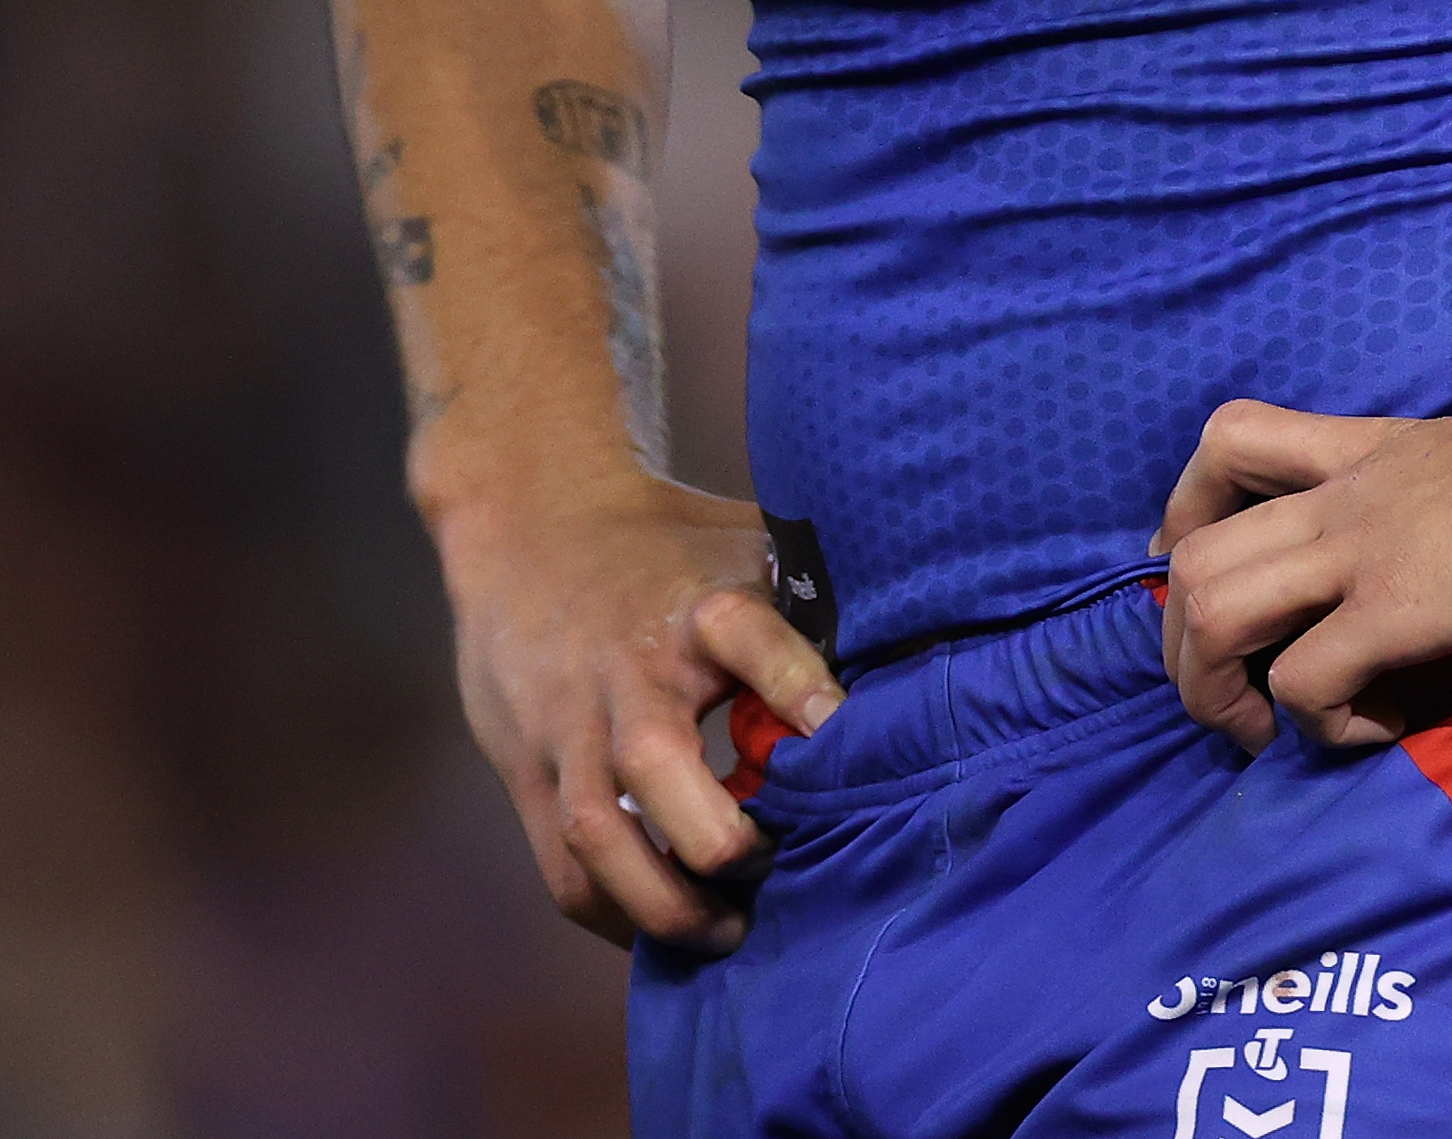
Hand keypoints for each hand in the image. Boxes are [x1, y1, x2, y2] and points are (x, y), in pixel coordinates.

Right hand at [435, 474, 843, 949]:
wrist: (531, 520)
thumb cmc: (666, 547)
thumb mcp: (743, 546)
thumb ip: (814, 603)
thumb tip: (924, 653)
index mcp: (696, 609)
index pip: (749, 638)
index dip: (800, 688)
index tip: (843, 737)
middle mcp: (626, 670)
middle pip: (655, 762)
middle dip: (718, 840)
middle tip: (772, 867)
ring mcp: (567, 725)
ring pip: (598, 833)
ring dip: (663, 903)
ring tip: (726, 931)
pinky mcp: (527, 769)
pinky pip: (562, 866)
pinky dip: (614, 915)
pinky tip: (664, 930)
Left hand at [1154, 378, 1451, 751]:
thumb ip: (1434, 491)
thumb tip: (1444, 542)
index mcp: (1361, 454)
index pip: (1227, 444)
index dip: (1186, 517)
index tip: (1205, 580)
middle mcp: (1340, 499)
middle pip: (1190, 558)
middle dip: (1184, 650)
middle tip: (1238, 700)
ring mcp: (1362, 552)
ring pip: (1212, 611)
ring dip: (1222, 694)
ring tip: (1276, 730)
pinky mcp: (1401, 610)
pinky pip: (1307, 682)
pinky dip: (1327, 725)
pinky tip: (1384, 727)